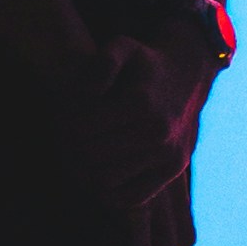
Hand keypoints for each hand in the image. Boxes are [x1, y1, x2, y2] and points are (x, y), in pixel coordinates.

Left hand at [55, 19, 218, 217]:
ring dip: (83, 171)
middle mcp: (157, 132)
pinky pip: (130, 197)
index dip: (62, 125)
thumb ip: (101, 64)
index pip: (81, 128)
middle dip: (68, 149)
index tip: (58, 119)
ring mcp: (167, 155)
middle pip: (90, 155)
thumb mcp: (122, 48)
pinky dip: (107, 192)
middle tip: (61, 140)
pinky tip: (97, 173)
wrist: (187, 76)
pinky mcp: (172, 171)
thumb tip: (89, 94)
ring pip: (106, 179)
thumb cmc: (144, 62)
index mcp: (140, 103)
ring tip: (74, 155)